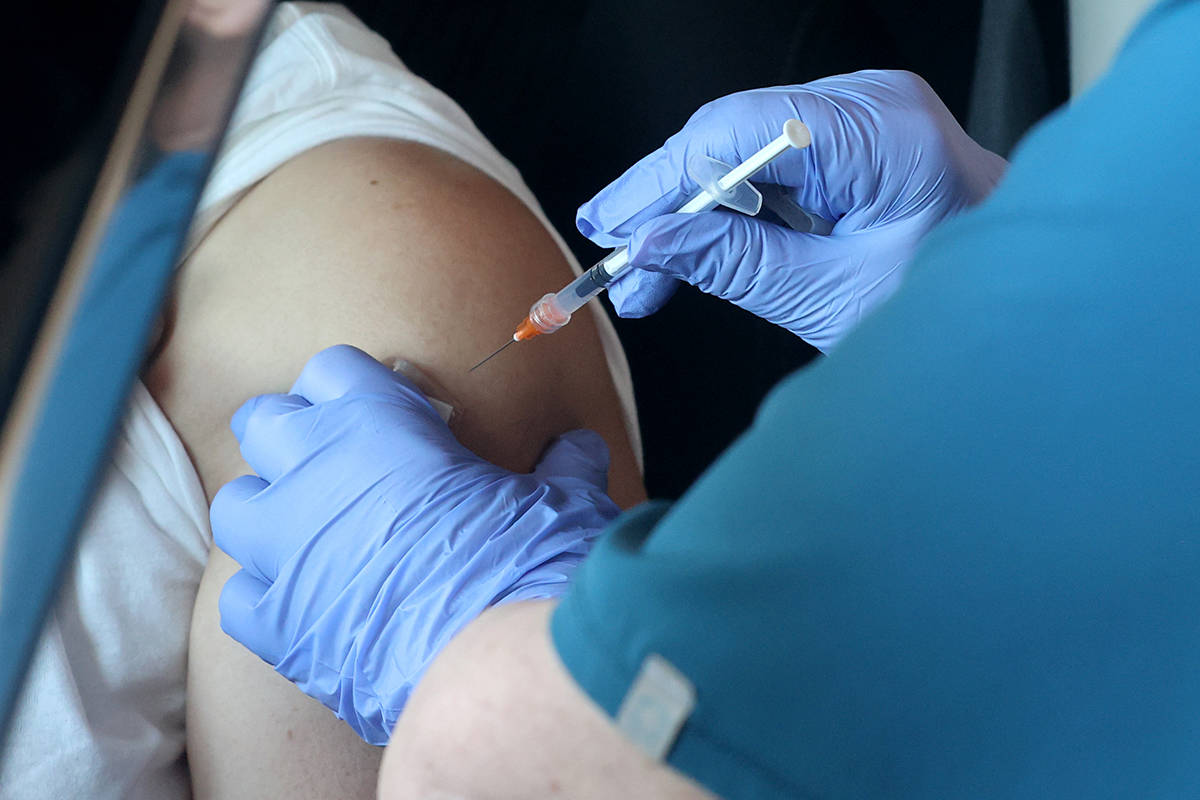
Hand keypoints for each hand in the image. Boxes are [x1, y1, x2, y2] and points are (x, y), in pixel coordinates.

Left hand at [209, 345, 619, 744]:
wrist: (498, 659)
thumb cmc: (531, 561)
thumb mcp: (560, 497)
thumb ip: (560, 466)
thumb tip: (579, 449)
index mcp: (378, 421)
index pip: (332, 370)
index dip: (352, 391)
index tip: (375, 415)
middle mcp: (315, 471)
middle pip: (265, 423)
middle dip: (292, 439)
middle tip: (335, 469)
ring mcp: (285, 547)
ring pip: (237, 506)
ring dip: (268, 515)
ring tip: (312, 539)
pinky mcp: (276, 622)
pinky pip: (241, 597)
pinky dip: (269, 600)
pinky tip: (310, 609)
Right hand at [577, 70, 1007, 350]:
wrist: (1025, 304)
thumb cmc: (960, 307)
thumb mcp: (831, 298)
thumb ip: (735, 264)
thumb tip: (651, 245)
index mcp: (879, 134)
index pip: (734, 133)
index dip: (660, 183)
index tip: (614, 234)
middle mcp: (870, 104)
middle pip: (730, 134)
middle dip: (666, 202)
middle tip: (618, 262)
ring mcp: (864, 114)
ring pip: (741, 147)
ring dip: (691, 209)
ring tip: (648, 271)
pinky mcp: (856, 138)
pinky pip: (770, 160)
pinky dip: (730, 207)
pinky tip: (695, 245)